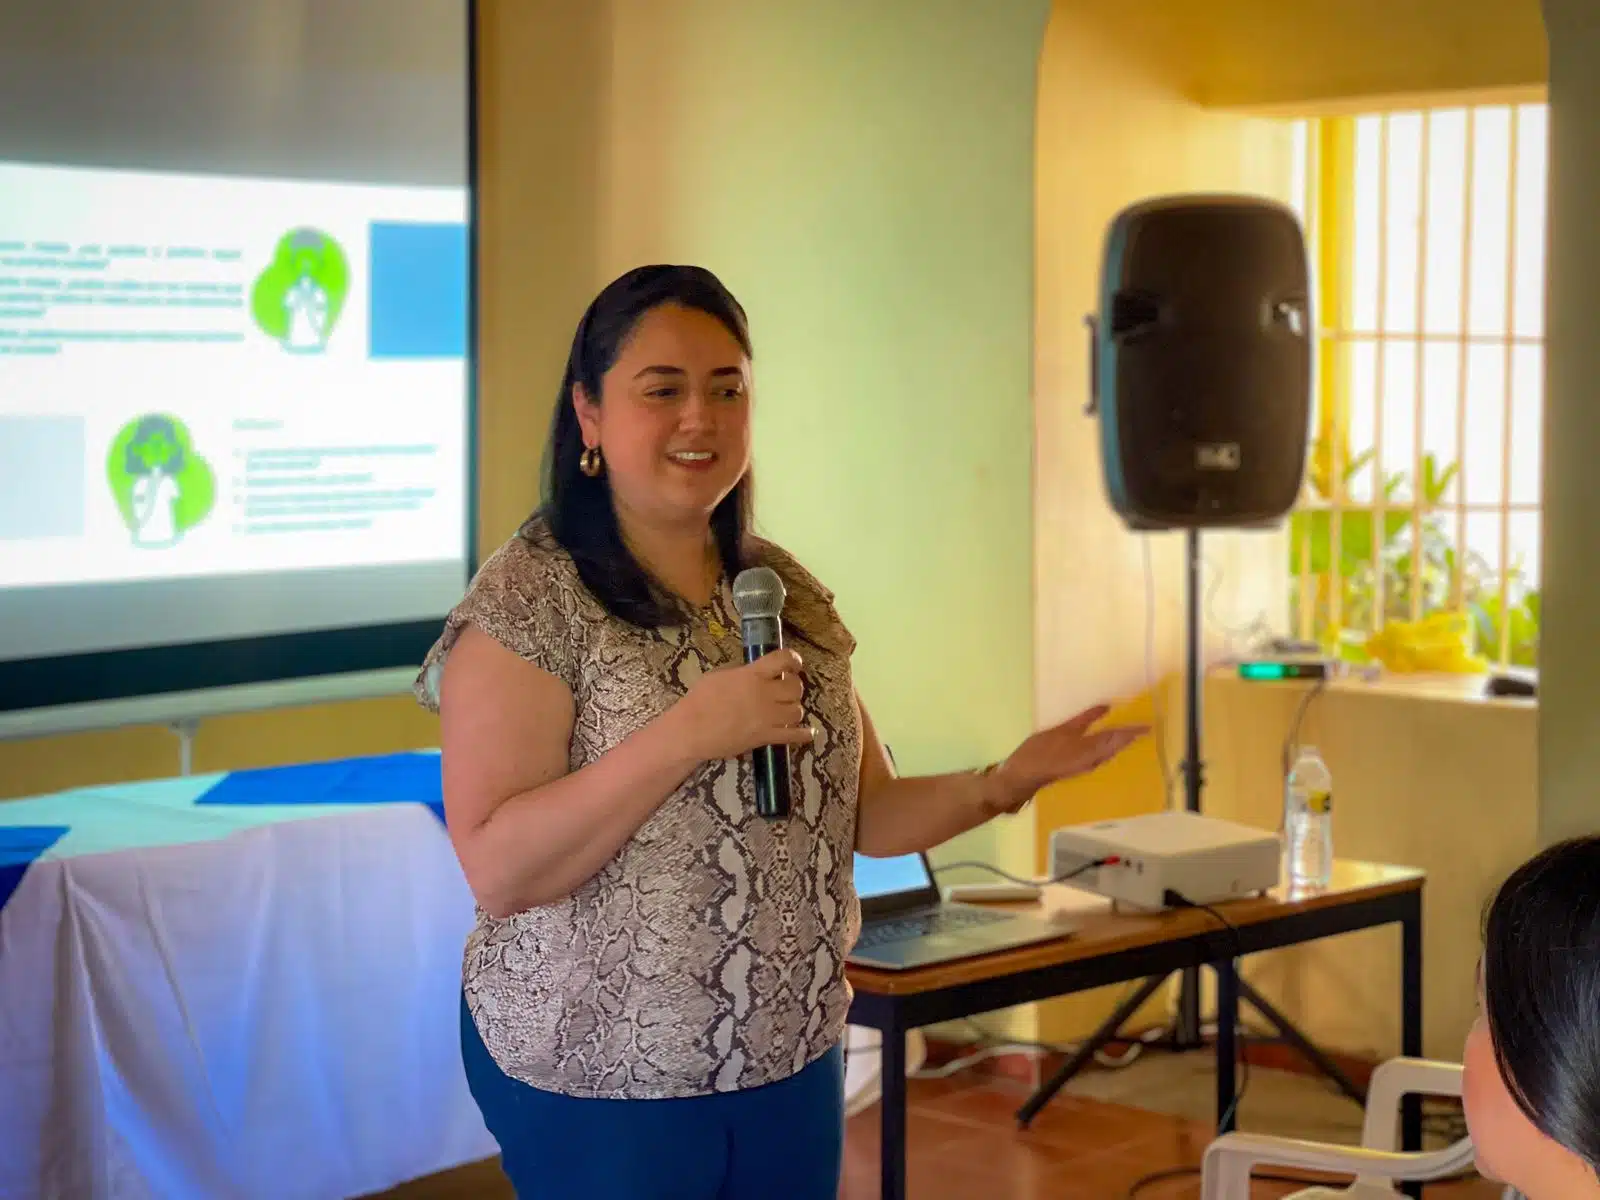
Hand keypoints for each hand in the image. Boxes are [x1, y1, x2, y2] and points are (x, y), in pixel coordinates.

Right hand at [669, 648, 816, 763]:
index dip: (794, 660)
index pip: (784, 659)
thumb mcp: (720, 676)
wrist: (691, 731)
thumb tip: (757, 672)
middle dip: (793, 687)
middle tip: (785, 690)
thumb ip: (742, 672)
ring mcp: (767, 717)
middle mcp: (764, 694)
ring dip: (793, 709)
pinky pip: (794, 735)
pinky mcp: (766, 737)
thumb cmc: (699, 701)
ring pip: (797, 710)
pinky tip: (807, 732)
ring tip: (786, 710)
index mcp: (752, 674)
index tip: (794, 665)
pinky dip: (804, 734)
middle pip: (795, 687)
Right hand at [985, 704, 1149, 813]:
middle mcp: (1094, 760)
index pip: (1118, 738)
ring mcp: (1087, 765)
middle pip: (1117, 747)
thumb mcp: (1062, 730)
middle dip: (1130, 738)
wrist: (1024, 775)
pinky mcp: (1079, 767)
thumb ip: (1085, 718)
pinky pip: (1101, 756)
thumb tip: (1107, 706)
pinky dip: (1109, 747)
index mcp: (1091, 749)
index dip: (1133, 732)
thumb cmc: (1041, 751)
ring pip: (1110, 752)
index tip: (1148, 726)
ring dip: (1120, 743)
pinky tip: (1107, 742)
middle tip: (1143, 729)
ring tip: (1130, 734)